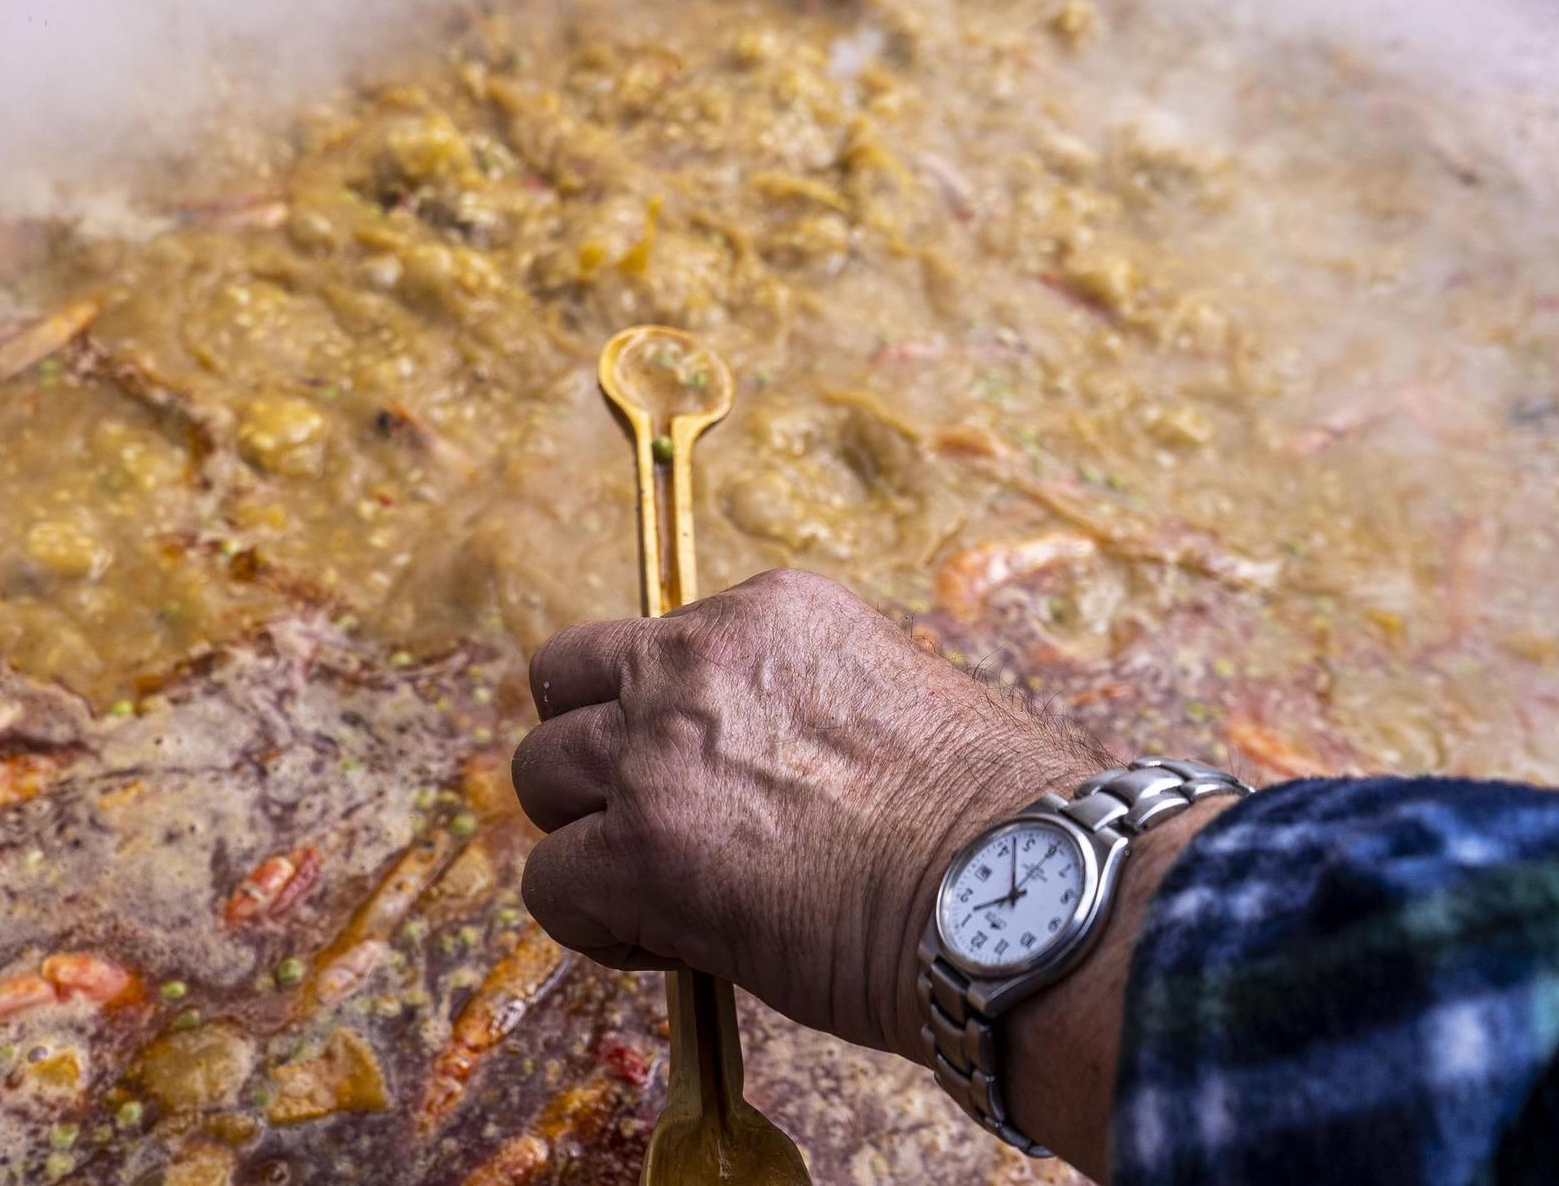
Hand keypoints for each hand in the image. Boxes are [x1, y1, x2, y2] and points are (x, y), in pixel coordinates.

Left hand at [515, 568, 1112, 1061]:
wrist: (1020, 893)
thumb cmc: (996, 824)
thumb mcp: (897, 699)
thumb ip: (802, 705)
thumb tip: (761, 767)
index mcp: (771, 612)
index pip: (659, 643)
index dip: (668, 719)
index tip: (719, 780)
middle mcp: (696, 659)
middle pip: (565, 683)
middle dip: (594, 754)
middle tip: (653, 823)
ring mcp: (656, 751)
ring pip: (538, 777)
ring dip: (585, 835)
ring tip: (660, 894)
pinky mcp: (636, 852)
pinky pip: (549, 884)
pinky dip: (593, 924)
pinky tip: (668, 945)